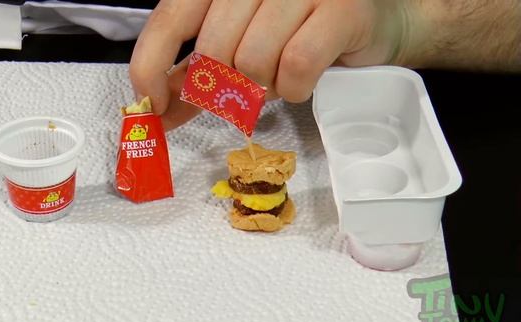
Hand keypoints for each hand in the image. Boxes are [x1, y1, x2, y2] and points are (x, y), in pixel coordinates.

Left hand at [130, 0, 404, 129]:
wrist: (372, 23)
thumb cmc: (298, 31)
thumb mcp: (236, 45)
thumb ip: (197, 71)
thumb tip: (158, 108)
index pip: (171, 17)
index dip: (152, 65)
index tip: (153, 104)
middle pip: (214, 49)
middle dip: (225, 85)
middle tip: (247, 88)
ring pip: (254, 60)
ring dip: (263, 87)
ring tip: (280, 77)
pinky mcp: (341, 8)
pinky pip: (297, 65)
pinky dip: (294, 88)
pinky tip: (302, 82)